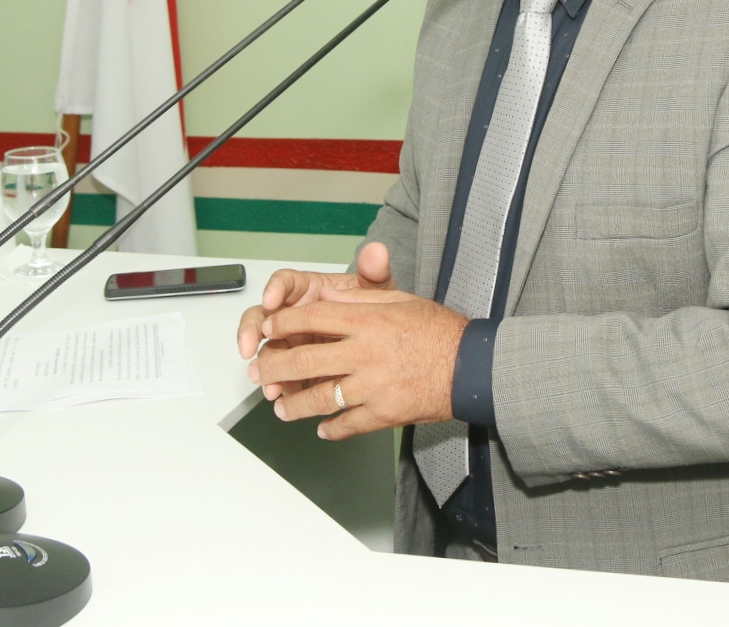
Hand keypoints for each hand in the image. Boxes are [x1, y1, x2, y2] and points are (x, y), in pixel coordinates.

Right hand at [236, 243, 393, 401]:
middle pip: (262, 317)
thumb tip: (377, 251)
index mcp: (308, 290)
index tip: (271, 301)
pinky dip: (279, 384)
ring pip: (267, 349)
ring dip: (264, 365)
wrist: (381, 341)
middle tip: (249, 346)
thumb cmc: (371, 310)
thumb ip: (374, 272)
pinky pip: (282, 374)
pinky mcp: (296, 366)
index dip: (274, 290)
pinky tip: (282, 393)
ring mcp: (292, 341)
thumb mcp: (376, 292)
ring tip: (268, 381)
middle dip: (251, 331)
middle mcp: (294, 314)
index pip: (284, 282)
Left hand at [249, 287, 468, 439]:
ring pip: (318, 398)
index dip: (283, 325)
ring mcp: (371, 387)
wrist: (471, 367)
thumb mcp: (401, 300)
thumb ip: (362, 300)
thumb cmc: (439, 330)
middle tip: (258, 370)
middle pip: (304, 360)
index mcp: (368, 320)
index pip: (311, 319)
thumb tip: (327, 300)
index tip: (269, 330)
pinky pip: (346, 424)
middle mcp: (364, 353)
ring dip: (293, 405)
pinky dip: (330, 429)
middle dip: (274, 365)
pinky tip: (321, 428)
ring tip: (280, 407)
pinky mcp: (382, 414)